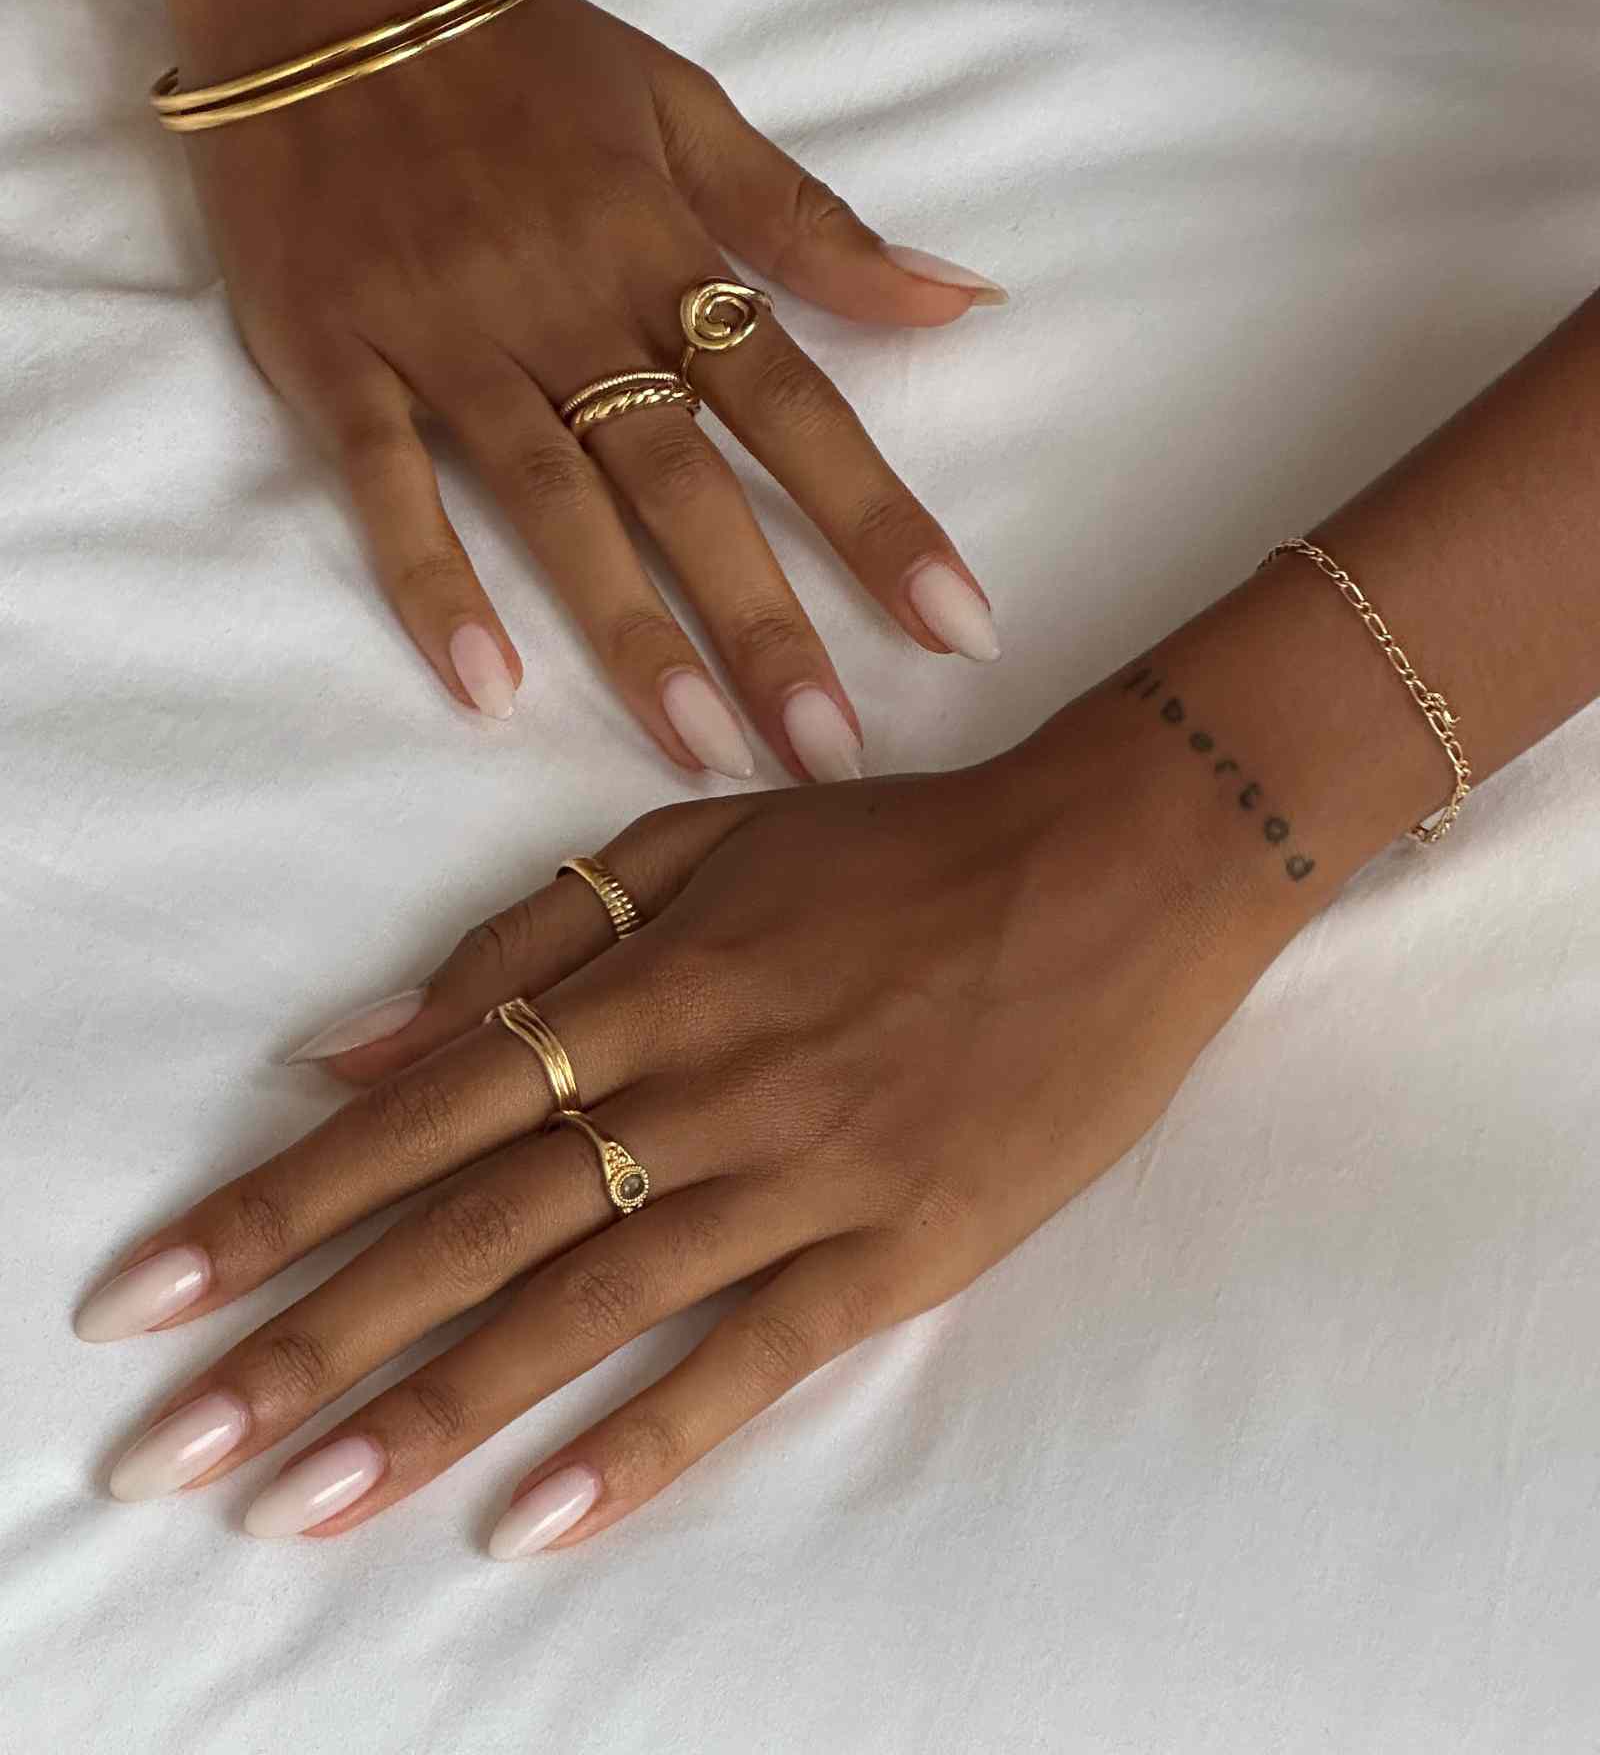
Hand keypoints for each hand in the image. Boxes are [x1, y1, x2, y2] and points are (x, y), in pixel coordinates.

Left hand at [77, 696, 1274, 1553]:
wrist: (1114, 866)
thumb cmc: (898, 849)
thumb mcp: (704, 841)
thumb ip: (529, 935)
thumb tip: (353, 1038)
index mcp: (644, 978)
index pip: (420, 1112)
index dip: (275, 1204)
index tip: (150, 1296)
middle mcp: (699, 1081)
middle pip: (470, 1228)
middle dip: (305, 1338)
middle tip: (167, 1450)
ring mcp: (803, 1170)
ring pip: (586, 1305)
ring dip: (432, 1410)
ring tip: (298, 1503)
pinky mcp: (903, 1246)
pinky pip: (754, 1356)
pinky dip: (645, 1441)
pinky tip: (533, 1519)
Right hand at [171, 0, 1003, 779]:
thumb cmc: (520, 55)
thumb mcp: (683, 109)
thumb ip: (812, 223)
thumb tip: (961, 298)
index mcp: (662, 249)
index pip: (798, 407)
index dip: (881, 520)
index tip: (958, 627)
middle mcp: (567, 303)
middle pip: (687, 481)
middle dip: (767, 620)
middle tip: (833, 750)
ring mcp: (448, 335)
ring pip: (555, 500)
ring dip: (630, 630)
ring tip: (703, 750)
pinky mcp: (337, 354)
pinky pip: (385, 480)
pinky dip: (433, 578)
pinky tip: (486, 688)